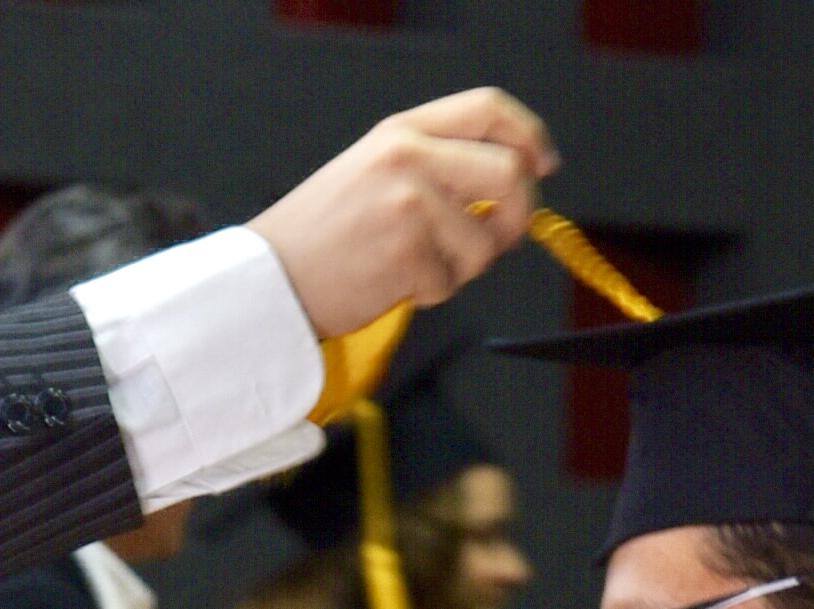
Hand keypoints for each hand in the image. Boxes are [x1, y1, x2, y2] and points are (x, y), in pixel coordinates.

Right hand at [248, 88, 559, 337]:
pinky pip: (453, 281)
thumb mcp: (376, 172)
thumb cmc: (323, 235)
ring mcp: (410, 201)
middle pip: (510, 175)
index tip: (542, 166)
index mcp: (402, 131)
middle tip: (496, 239)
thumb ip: (439, 166)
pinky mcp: (408, 250)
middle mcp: (409, 156)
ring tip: (414, 266)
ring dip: (463, 267)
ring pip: (487, 241)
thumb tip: (515, 182)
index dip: (529, 137)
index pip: (488, 110)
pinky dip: (430, 293)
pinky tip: (391, 282)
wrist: (270, 280)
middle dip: (517, 216)